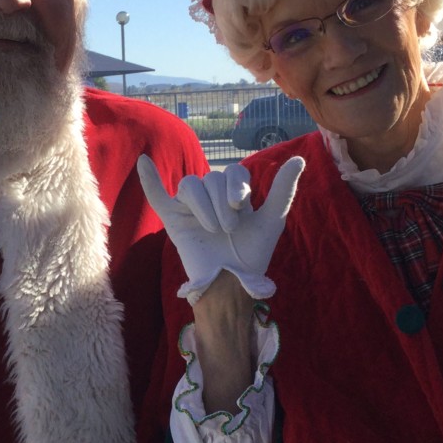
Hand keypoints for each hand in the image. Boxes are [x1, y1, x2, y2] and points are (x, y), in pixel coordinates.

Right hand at [137, 154, 303, 300]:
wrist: (231, 283)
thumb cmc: (252, 255)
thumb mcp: (272, 220)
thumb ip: (283, 190)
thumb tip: (299, 158)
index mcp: (232, 195)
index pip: (232, 172)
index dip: (236, 186)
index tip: (242, 207)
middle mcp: (211, 198)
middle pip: (211, 179)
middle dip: (221, 203)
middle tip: (229, 229)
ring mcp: (190, 208)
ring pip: (190, 185)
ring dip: (204, 205)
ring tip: (213, 229)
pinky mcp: (173, 220)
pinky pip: (158, 196)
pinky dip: (149, 180)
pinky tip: (143, 162)